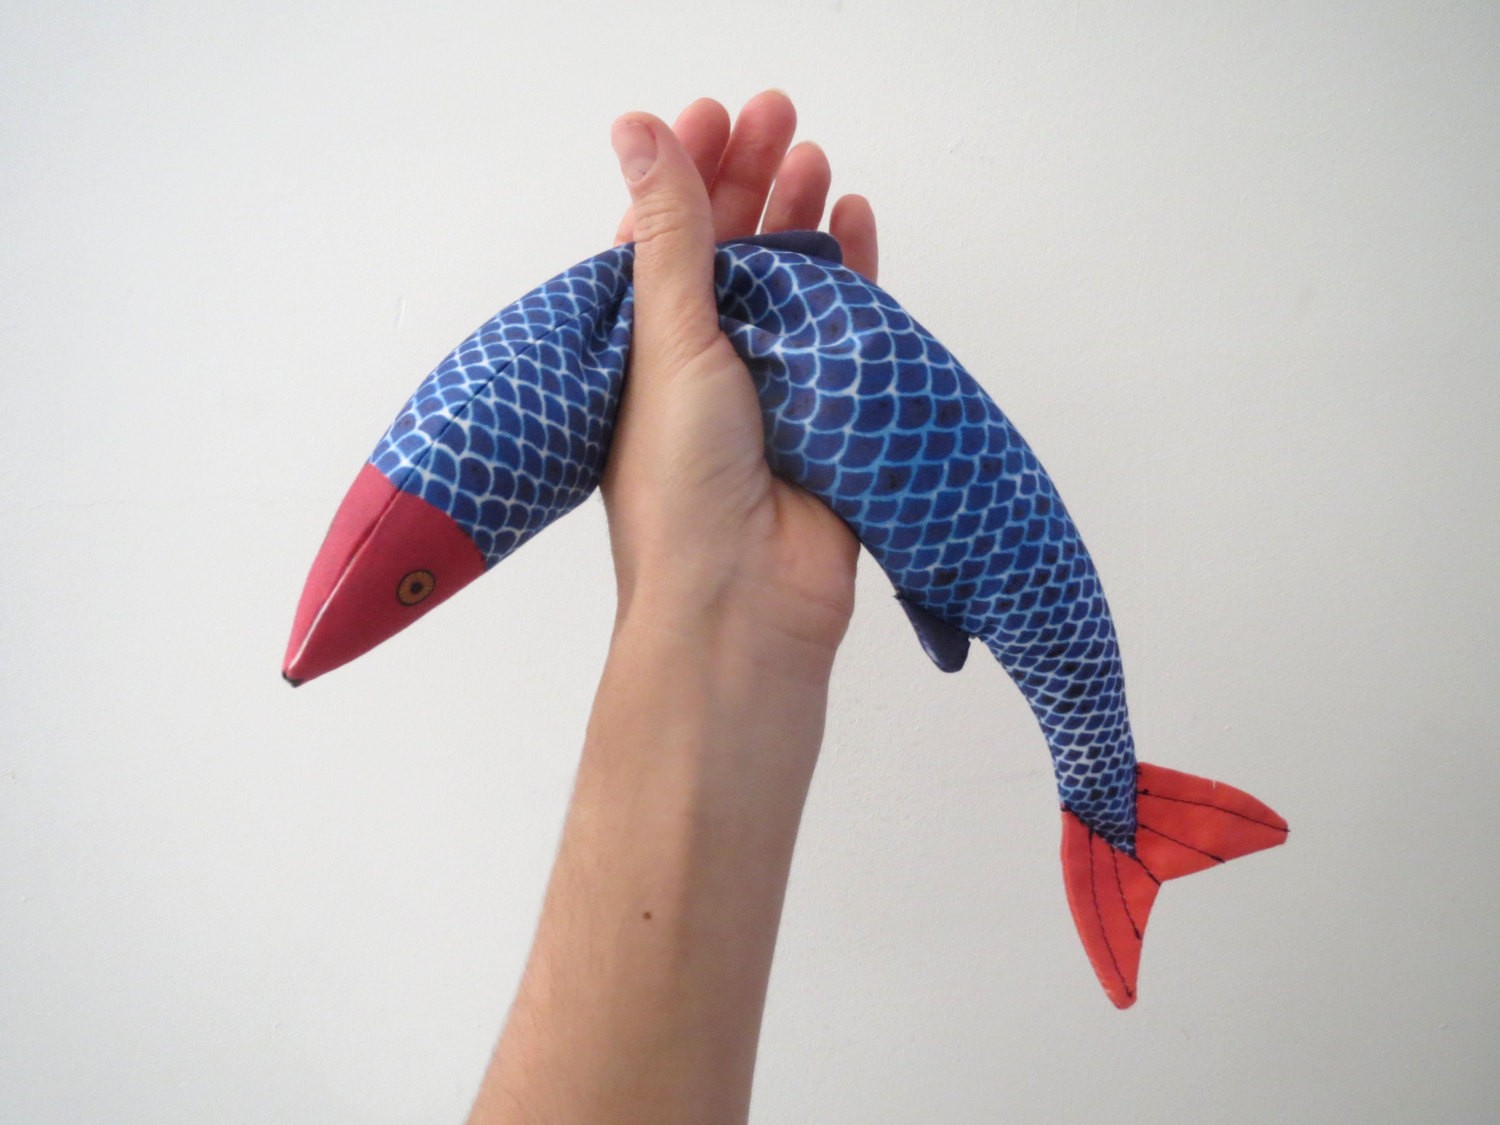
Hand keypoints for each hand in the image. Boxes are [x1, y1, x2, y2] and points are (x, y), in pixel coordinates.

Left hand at [602, 91, 878, 663]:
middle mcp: (700, 365)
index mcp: (639, 351)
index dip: (683, 174)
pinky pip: (843, 329)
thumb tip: (638, 130)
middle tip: (777, 113)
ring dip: (799, 217)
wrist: (747, 602)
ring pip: (787, 281)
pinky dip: (851, 275)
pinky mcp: (828, 412)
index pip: (659, 241)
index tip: (712, 115)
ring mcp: (768, 387)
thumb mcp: (667, 341)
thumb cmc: (684, 485)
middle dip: (749, 178)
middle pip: (727, 250)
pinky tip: (855, 221)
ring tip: (813, 154)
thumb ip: (670, 235)